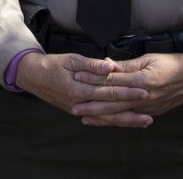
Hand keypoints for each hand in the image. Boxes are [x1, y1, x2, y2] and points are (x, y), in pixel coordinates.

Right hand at [15, 52, 151, 127]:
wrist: (32, 77)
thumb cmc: (51, 65)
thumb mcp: (70, 59)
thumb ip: (92, 65)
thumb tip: (111, 66)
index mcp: (79, 89)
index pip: (108, 91)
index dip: (127, 91)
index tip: (143, 90)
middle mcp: (80, 103)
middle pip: (110, 108)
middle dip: (131, 107)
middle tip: (150, 106)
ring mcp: (78, 110)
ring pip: (106, 117)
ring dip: (126, 120)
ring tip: (144, 121)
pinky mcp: (77, 111)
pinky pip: (99, 118)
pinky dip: (113, 121)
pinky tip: (125, 122)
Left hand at [71, 51, 182, 124]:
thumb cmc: (171, 64)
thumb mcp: (148, 59)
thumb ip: (127, 65)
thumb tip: (107, 64)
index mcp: (142, 81)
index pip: (112, 80)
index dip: (93, 79)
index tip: (78, 77)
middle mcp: (144, 98)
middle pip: (113, 102)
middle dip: (92, 105)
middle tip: (74, 106)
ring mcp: (148, 108)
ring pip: (120, 114)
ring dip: (101, 116)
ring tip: (84, 117)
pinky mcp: (152, 113)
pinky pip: (130, 118)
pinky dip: (116, 120)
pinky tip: (105, 122)